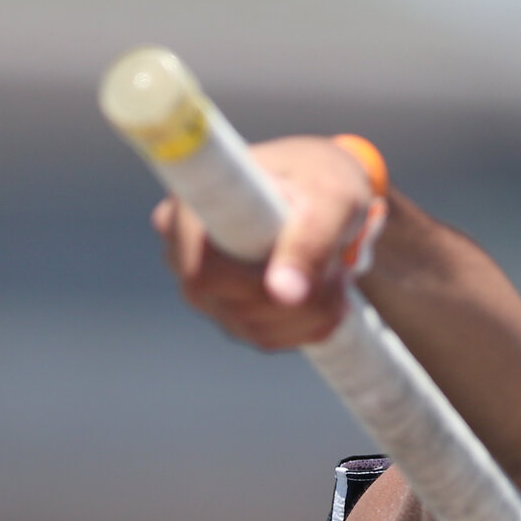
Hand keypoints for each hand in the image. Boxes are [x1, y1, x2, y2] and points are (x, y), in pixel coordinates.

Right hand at [153, 136, 377, 350]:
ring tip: (331, 270)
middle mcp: (184, 249)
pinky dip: (306, 323)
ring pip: (256, 328)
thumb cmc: (326, 182)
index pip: (205, 270)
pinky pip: (266, 338)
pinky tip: (320, 289)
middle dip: (300, 298)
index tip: (305, 267)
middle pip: (235, 306)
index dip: (256, 282)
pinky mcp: (224, 312)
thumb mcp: (334, 198)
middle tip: (337, 266)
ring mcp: (199, 287)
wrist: (326, 197)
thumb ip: (312, 240)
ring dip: (311, 311)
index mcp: (194, 205)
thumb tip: (284, 295)